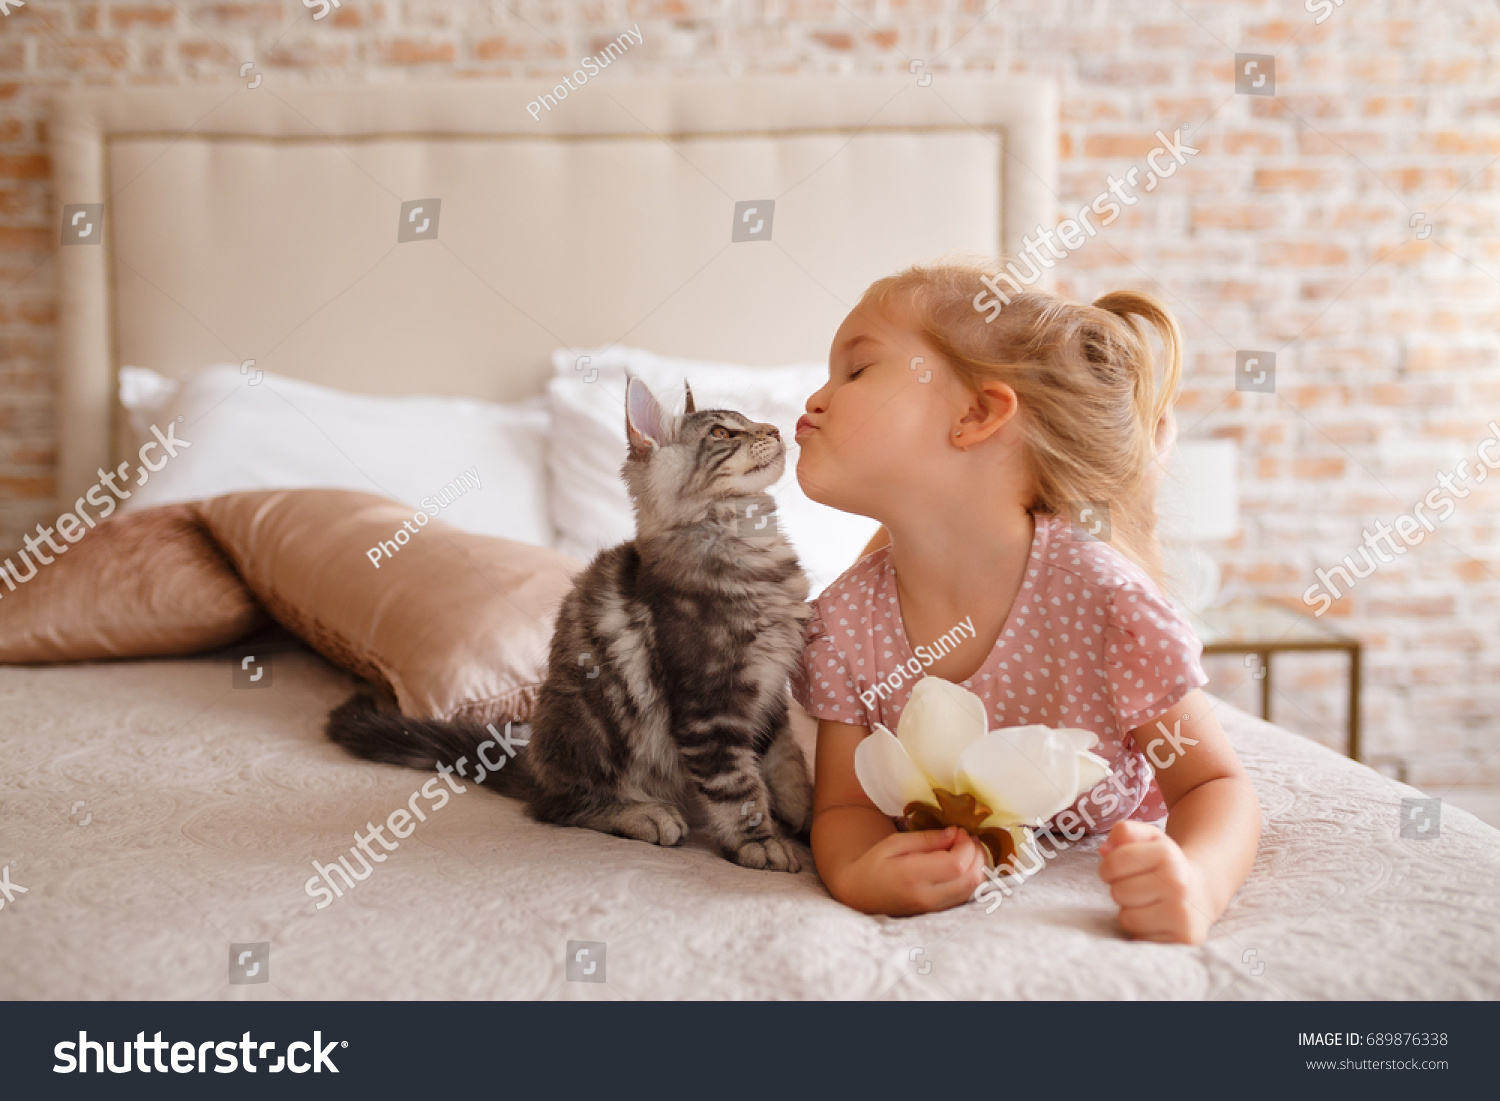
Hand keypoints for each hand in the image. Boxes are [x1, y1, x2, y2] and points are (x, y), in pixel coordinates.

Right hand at [841, 825, 988, 915]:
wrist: (861, 895)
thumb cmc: (874, 864)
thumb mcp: (894, 843)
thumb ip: (926, 839)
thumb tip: (955, 833)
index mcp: (912, 876)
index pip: (957, 864)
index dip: (966, 845)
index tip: (960, 831)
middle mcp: (927, 897)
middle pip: (971, 877)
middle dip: (976, 853)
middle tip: (967, 838)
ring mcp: (934, 908)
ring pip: (974, 889)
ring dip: (978, 866)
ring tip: (966, 849)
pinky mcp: (938, 912)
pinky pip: (967, 896)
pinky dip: (972, 877)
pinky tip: (963, 864)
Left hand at [1097, 820, 1215, 943]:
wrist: (1201, 893)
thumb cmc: (1165, 865)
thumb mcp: (1149, 838)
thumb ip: (1124, 832)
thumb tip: (1104, 850)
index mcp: (1167, 855)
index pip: (1113, 864)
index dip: (1109, 867)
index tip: (1120, 869)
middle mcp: (1178, 884)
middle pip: (1118, 893)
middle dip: (1121, 890)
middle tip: (1139, 887)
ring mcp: (1182, 914)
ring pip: (1127, 919)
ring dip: (1130, 912)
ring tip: (1148, 903)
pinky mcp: (1184, 939)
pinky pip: (1140, 938)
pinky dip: (1142, 930)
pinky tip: (1157, 920)